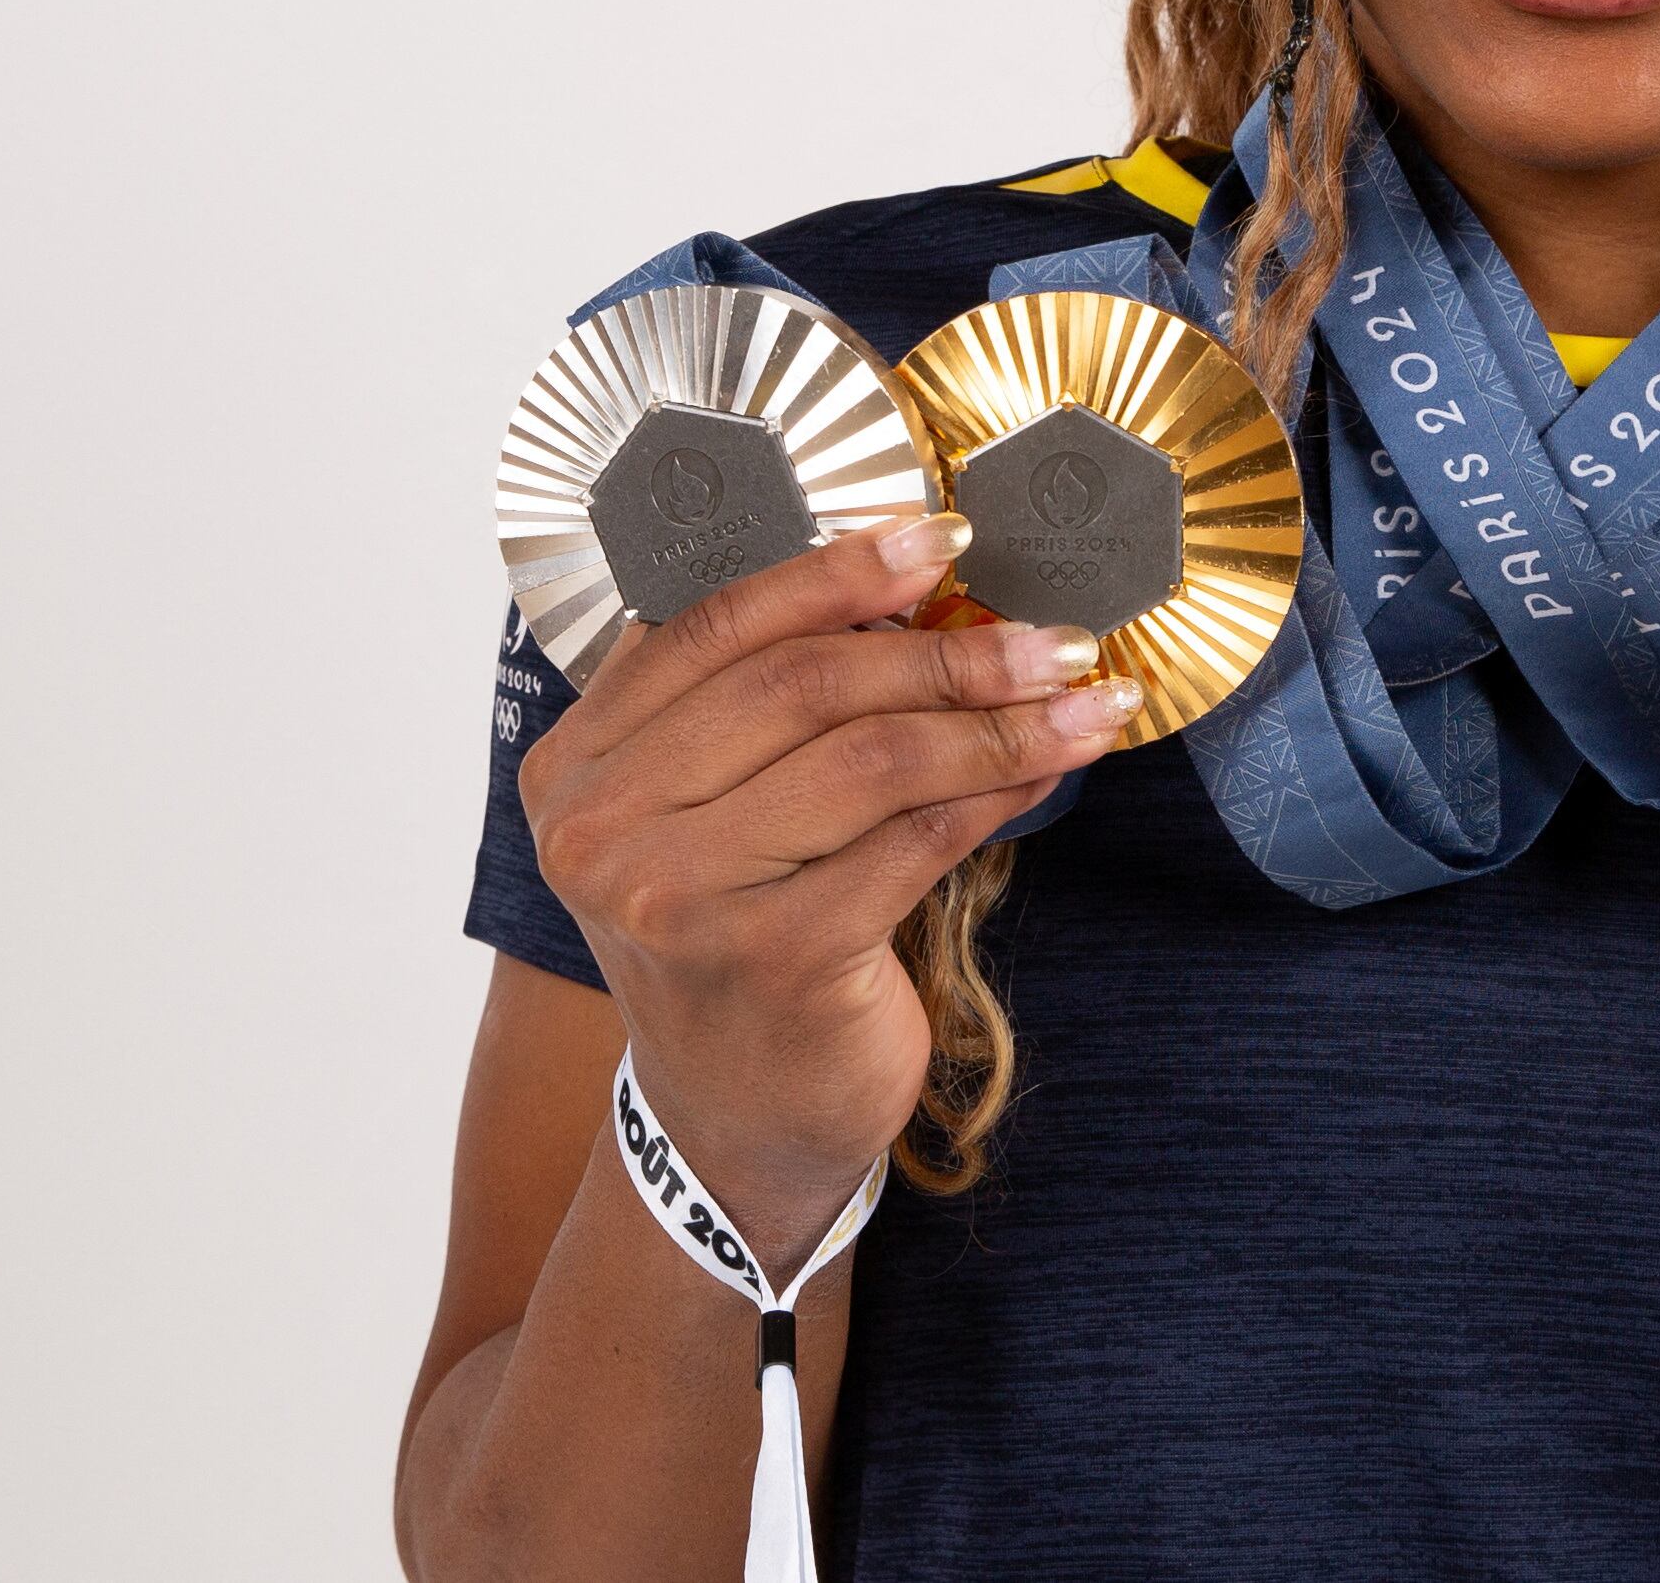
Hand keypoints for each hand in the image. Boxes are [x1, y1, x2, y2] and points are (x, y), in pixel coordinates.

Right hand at [514, 513, 1138, 1270]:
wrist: (734, 1122)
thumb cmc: (738, 938)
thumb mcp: (707, 815)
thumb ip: (759, 706)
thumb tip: (911, 586)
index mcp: (574, 768)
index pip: (713, 628)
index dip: (837, 571)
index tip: (943, 538)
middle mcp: (603, 831)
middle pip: (802, 685)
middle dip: (947, 648)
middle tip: (1051, 636)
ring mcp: (679, 901)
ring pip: (871, 758)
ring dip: (997, 719)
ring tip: (1084, 699)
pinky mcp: (775, 960)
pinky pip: (915, 840)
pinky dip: (998, 792)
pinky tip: (1051, 768)